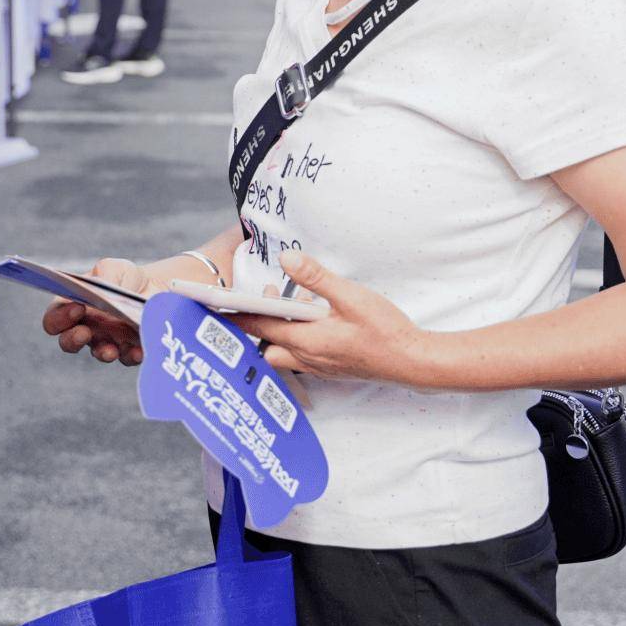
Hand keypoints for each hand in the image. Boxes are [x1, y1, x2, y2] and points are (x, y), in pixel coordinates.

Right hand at [41, 258, 150, 366]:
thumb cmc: (125, 278)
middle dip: (73, 340)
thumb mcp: (113, 268)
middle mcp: (87, 328)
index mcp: (74, 306)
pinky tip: (138, 350)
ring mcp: (108, 342)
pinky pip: (128, 357)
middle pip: (68, 342)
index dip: (60, 317)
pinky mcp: (131, 350)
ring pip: (99, 353)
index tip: (77, 307)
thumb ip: (103, 275)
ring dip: (103, 353)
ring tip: (111, 350)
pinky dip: (133, 355)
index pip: (54, 318)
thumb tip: (99, 290)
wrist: (156, 288)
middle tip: (84, 332)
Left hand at [231, 251, 429, 384]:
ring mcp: (319, 365)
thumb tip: (286, 259)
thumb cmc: (385, 331)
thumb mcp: (351, 297)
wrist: (413, 362)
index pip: (259, 325)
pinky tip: (312, 318)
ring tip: (287, 303)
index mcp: (307, 340)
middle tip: (256, 299)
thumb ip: (317, 278)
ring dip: (276, 330)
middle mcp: (307, 357)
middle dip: (254, 324)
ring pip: (281, 351)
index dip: (235, 313)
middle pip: (264, 344)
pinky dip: (295, 338)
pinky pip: (300, 355)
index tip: (212, 304)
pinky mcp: (331, 367)